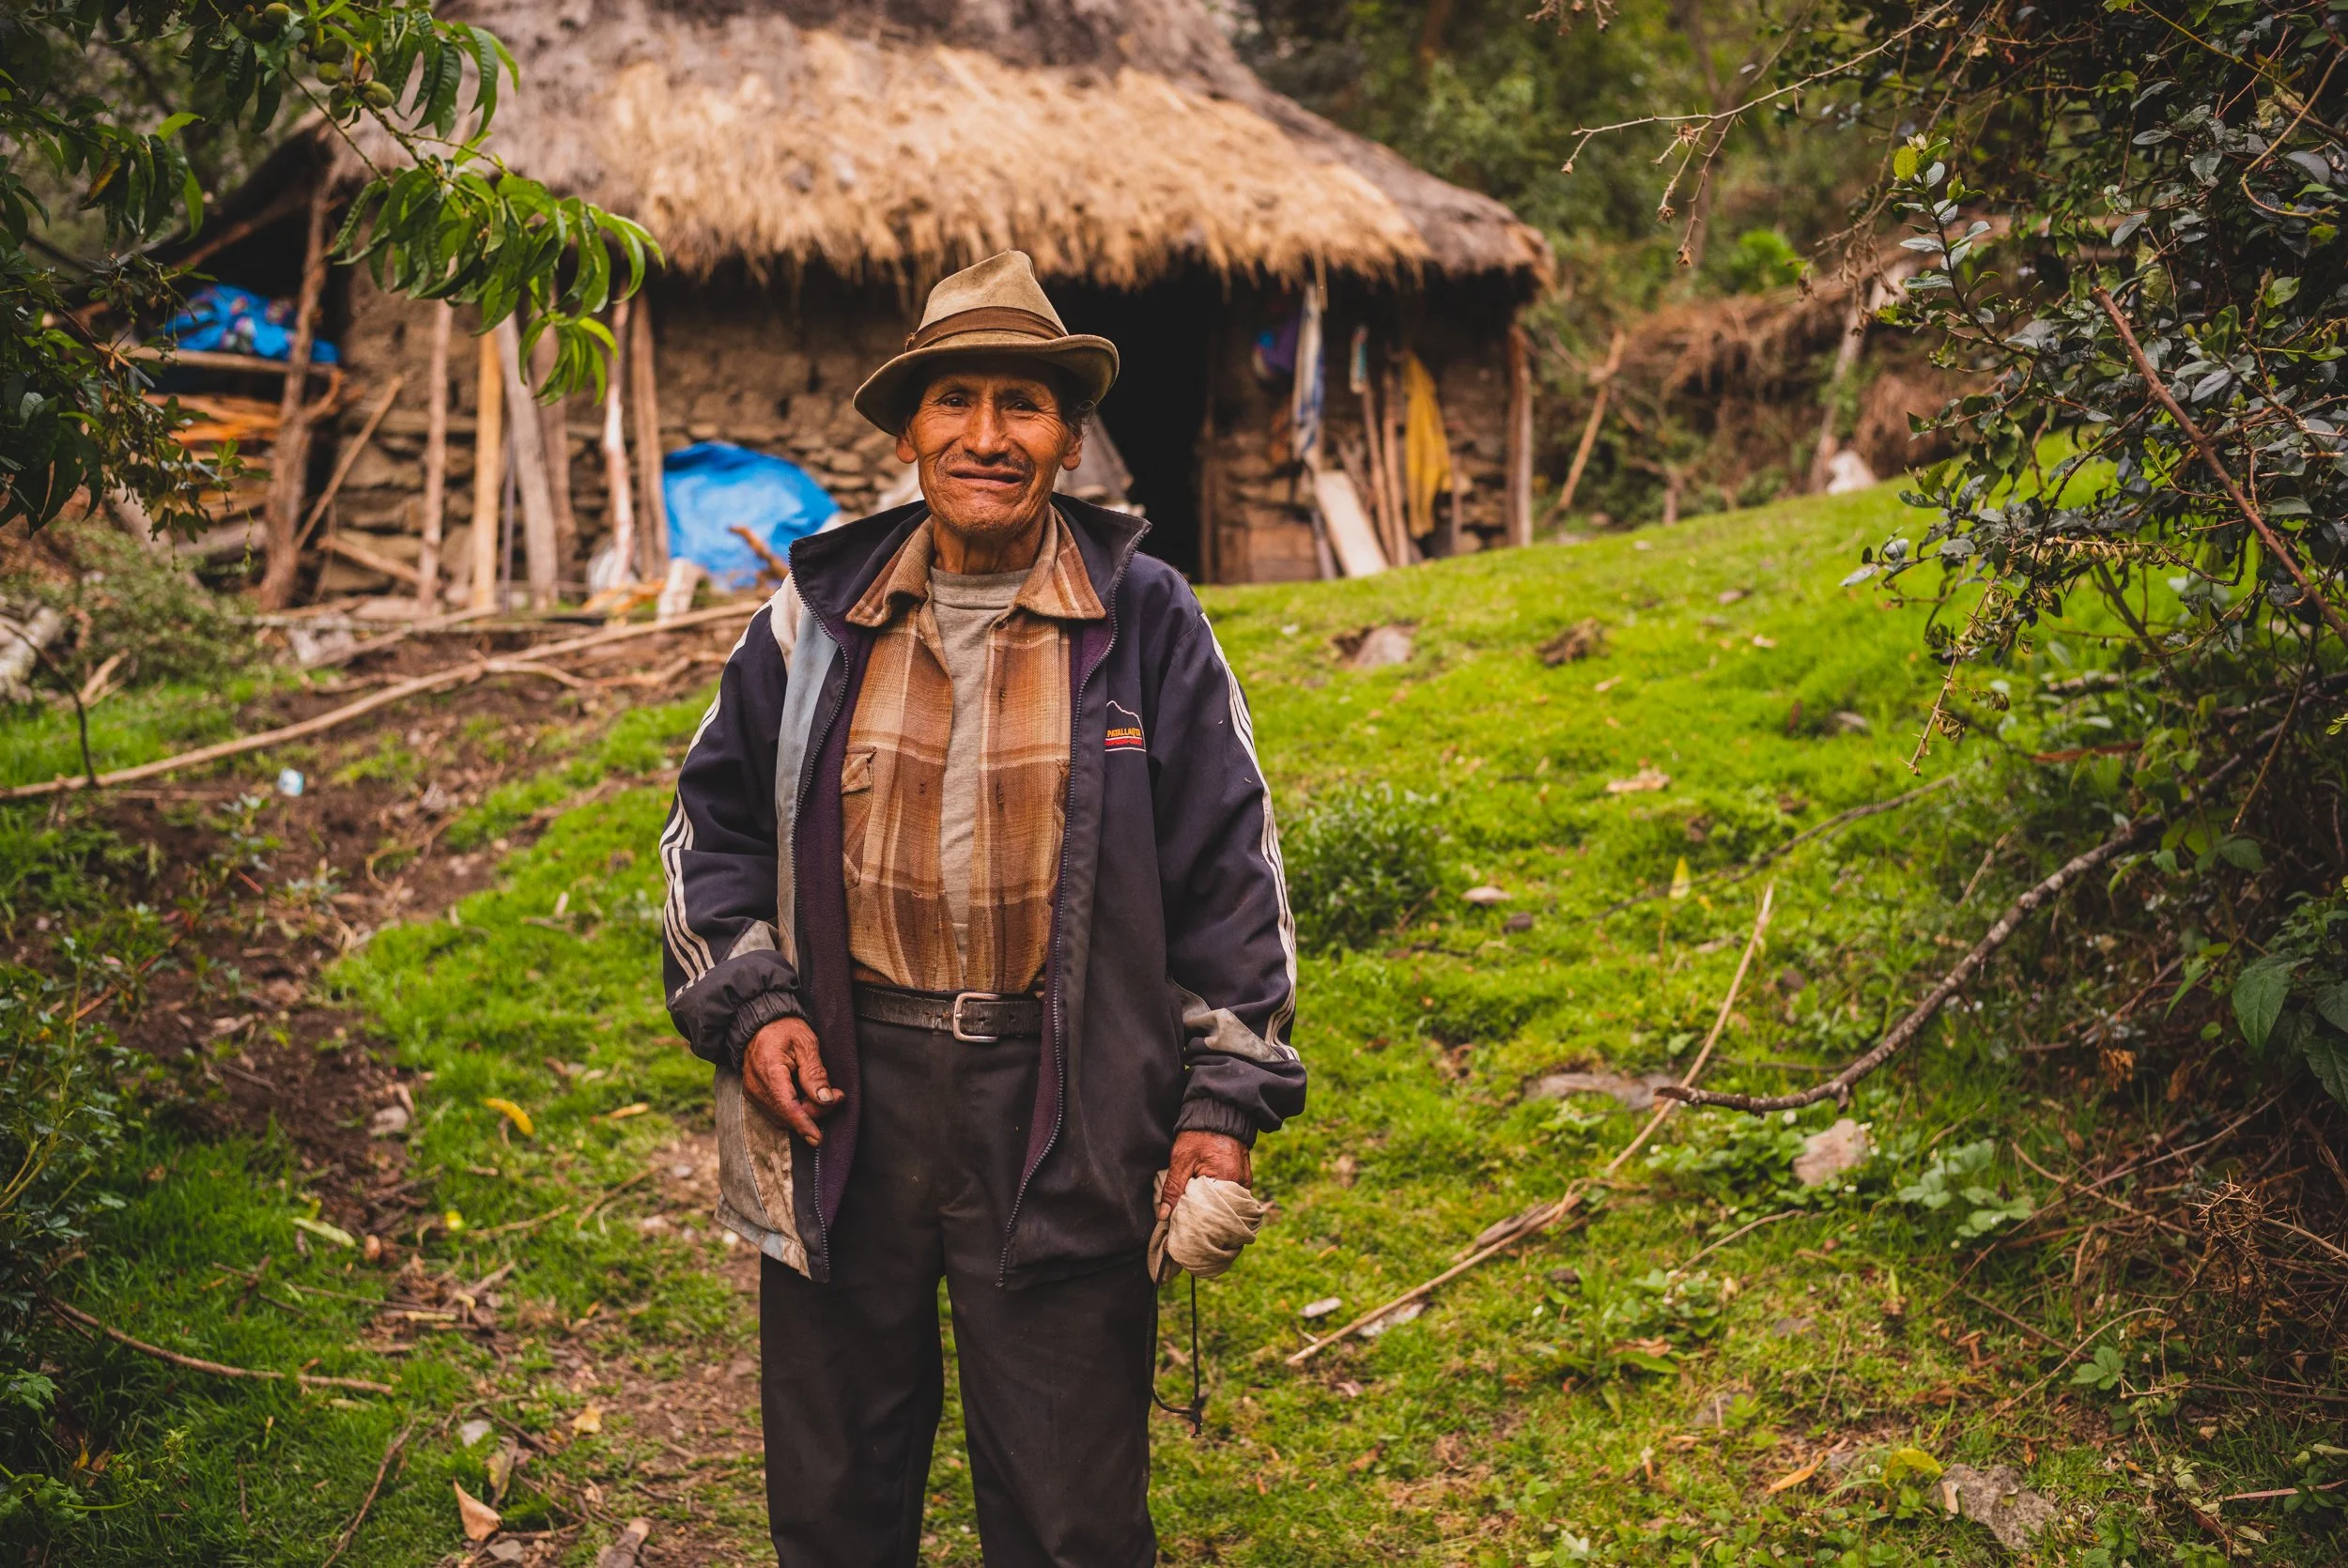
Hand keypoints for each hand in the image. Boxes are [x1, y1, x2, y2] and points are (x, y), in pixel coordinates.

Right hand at [742, 1016, 840, 1144]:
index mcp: (769, 1071)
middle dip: (814, 1113)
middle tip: (837, 1096)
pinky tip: (810, 1097)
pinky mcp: (755, 1095)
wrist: (759, 1023)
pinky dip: (795, 1110)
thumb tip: (825, 1099)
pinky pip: (776, 1111)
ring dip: (806, 1113)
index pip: (786, 1106)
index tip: (818, 1138)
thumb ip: (815, 1073)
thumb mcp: (806, 1043)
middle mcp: (756, 1086)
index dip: (803, 1124)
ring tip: (827, 1095)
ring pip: (782, 1117)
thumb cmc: (784, 1029)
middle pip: (787, 1115)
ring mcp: (753, 1092)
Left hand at [1158, 1130, 1250, 1219]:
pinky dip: (1220, 1200)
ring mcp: (1245, 1183)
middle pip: (1220, 1211)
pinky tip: (1207, 1199)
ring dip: (1211, 1207)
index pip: (1209, 1211)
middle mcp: (1241, 1184)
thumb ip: (1173, 1189)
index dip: (1193, 1218)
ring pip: (1226, 1205)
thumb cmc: (1199, 1136)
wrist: (1218, 1115)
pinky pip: (1232, 1197)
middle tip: (1186, 1217)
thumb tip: (1164, 1216)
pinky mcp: (1245, 1180)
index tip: (1179, 1222)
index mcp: (1226, 1179)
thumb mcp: (1181, 1161)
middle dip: (1203, 1215)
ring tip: (1196, 1207)